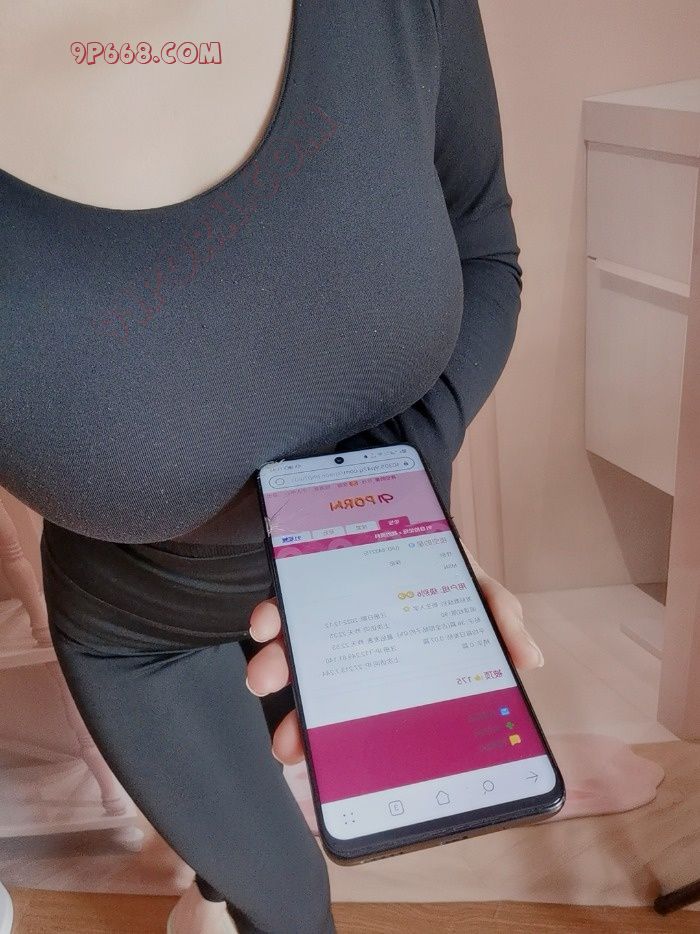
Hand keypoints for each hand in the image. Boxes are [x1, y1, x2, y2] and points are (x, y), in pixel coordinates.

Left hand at [245, 539, 543, 765]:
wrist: (405, 505)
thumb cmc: (443, 564)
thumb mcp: (476, 589)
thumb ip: (499, 619)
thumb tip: (529, 660)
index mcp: (394, 662)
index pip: (369, 712)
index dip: (346, 742)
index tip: (331, 765)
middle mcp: (355, 650)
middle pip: (324, 697)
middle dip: (301, 725)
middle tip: (290, 745)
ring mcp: (324, 622)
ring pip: (291, 660)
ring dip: (272, 673)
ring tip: (267, 676)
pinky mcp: (302, 589)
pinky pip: (278, 611)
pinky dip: (269, 620)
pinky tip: (269, 623)